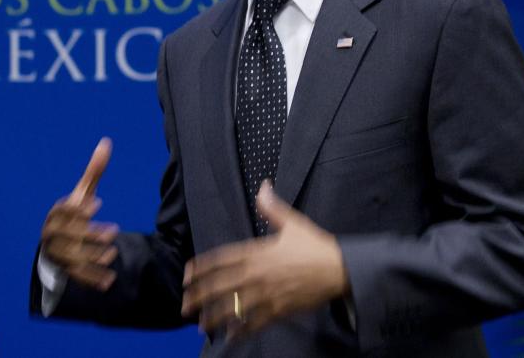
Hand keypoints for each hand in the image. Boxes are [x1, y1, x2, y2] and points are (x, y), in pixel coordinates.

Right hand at [40, 138, 119, 290]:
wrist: (58, 244)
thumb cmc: (75, 214)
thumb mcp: (83, 193)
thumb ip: (94, 172)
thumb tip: (106, 142)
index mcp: (56, 214)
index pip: (64, 211)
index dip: (79, 208)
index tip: (98, 203)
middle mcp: (52, 234)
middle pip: (69, 235)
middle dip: (91, 234)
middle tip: (113, 231)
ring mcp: (56, 254)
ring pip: (72, 258)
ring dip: (92, 257)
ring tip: (112, 254)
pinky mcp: (63, 271)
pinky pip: (76, 277)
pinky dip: (91, 279)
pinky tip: (109, 280)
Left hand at [180, 180, 349, 337]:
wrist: (340, 269)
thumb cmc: (315, 245)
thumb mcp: (292, 223)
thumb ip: (272, 207)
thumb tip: (263, 186)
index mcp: (257, 251)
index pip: (221, 259)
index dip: (201, 268)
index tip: (186, 275)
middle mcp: (257, 273)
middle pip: (221, 286)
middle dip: (200, 296)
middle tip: (183, 306)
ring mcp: (267, 293)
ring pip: (235, 307)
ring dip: (215, 317)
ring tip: (200, 326)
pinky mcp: (280, 310)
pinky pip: (256, 322)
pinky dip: (242, 331)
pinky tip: (230, 337)